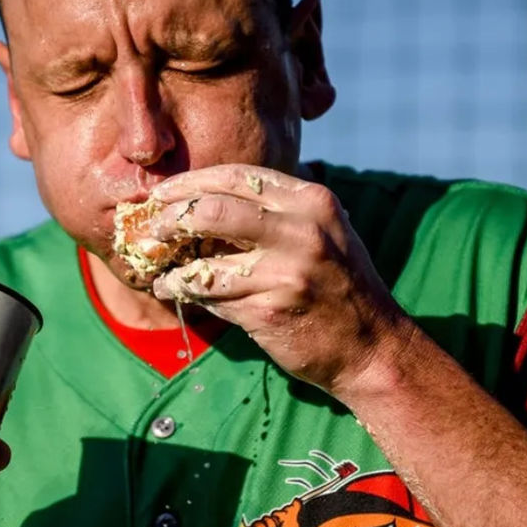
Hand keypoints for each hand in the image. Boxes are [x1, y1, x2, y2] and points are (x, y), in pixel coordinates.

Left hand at [148, 164, 413, 394]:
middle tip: (152, 226)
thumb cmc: (341, 288)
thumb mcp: (324, 233)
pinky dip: (188, 293)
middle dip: (173, 216)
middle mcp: (302, 230)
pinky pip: (213, 296)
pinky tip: (175, 292)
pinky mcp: (271, 310)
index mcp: (312, 202)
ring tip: (158, 271)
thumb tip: (210, 199)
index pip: (239, 177)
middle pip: (214, 209)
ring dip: (172, 266)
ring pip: (206, 259)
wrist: (374, 349)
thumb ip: (278, 212)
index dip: (193, 182)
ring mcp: (287, 272)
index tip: (164, 193)